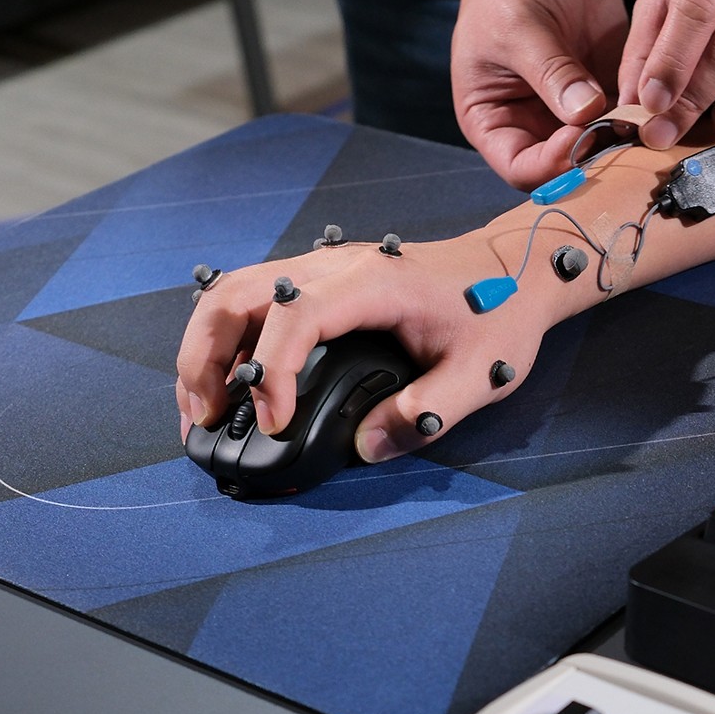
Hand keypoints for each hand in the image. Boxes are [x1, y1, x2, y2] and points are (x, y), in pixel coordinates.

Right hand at [175, 234, 556, 463]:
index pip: (293, 316)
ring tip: (202, 411)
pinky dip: (224, 343)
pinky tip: (228, 387)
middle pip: (235, 295)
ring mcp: (318, 269)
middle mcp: (331, 266)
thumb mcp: (477, 374)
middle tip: (204, 421)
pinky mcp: (315, 282)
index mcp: (370, 283)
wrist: (512, 266)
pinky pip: (250, 302)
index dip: (271, 373)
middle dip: (205, 359)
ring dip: (204, 351)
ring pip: (230, 294)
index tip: (273, 423)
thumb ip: (424, 414)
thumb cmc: (497, 312)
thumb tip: (364, 447)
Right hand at [448, 0, 628, 189]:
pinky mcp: (604, 89)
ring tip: (647, 123)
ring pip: (600, 146)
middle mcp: (532, 124)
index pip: (521, 167)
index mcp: (494, 122)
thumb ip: (551, 73)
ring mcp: (570, 111)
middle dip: (594, 158)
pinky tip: (661, 105)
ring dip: (625, 140)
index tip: (577, 136)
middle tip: (623, 137)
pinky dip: (644, 115)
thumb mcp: (519, 28)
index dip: (550, 163)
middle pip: (565, 166)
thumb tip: (586, 112)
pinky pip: (626, 115)